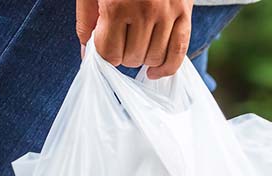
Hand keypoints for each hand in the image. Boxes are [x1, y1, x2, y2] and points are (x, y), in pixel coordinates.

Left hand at [76, 0, 192, 78]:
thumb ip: (87, 22)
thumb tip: (87, 55)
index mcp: (117, 6)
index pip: (109, 54)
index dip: (105, 54)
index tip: (105, 45)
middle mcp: (145, 11)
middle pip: (131, 58)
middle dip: (123, 54)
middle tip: (121, 40)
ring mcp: (168, 13)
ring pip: (153, 57)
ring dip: (142, 58)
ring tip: (136, 45)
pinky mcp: (184, 12)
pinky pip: (178, 52)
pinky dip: (166, 68)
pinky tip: (155, 71)